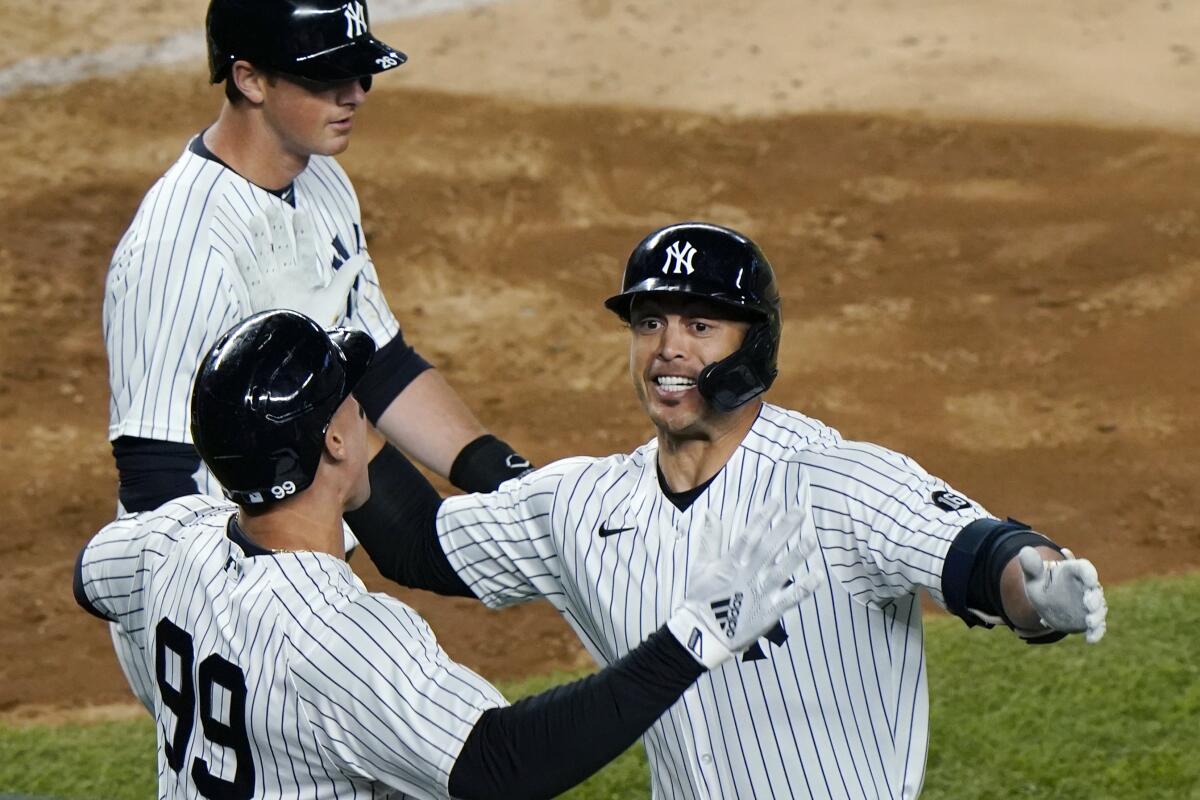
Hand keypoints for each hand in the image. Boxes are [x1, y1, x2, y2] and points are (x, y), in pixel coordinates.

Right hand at [232, 205, 367, 325]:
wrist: (300, 345)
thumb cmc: (320, 323)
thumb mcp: (334, 297)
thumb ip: (345, 276)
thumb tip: (362, 257)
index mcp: (308, 277)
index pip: (305, 248)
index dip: (303, 230)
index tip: (300, 212)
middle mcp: (289, 278)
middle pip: (282, 247)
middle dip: (277, 228)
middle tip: (271, 207)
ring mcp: (273, 286)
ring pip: (264, 256)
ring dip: (260, 238)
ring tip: (255, 219)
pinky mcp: (259, 297)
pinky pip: (250, 277)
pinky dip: (245, 264)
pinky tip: (239, 249)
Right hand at [667, 504, 822, 668]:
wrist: (703, 636)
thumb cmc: (701, 601)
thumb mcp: (700, 568)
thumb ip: (709, 540)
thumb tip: (712, 513)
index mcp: (731, 564)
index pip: (749, 535)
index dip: (763, 517)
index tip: (777, 501)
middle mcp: (748, 576)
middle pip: (769, 548)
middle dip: (785, 528)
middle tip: (800, 511)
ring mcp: (760, 594)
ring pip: (782, 570)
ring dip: (798, 554)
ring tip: (812, 539)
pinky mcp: (769, 612)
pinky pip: (790, 599)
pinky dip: (804, 588)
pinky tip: (818, 576)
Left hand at [1018, 546, 1106, 643]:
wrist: (1045, 601)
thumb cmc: (1042, 583)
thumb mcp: (1034, 575)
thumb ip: (1031, 565)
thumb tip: (1025, 551)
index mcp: (1075, 572)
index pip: (1085, 569)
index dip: (1088, 574)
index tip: (1089, 580)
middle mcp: (1087, 588)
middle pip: (1095, 591)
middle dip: (1094, 598)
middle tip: (1088, 603)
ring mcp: (1090, 605)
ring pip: (1099, 609)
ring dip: (1096, 616)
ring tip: (1088, 621)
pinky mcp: (1090, 620)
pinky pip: (1098, 627)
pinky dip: (1097, 633)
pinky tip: (1090, 640)